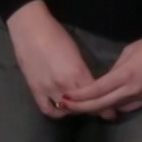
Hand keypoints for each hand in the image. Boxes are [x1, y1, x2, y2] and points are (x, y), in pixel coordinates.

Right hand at [4, 0, 93, 119]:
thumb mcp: (76, 52)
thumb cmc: (56, 34)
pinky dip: (56, 112)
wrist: (30, 29)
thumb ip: (82, 71)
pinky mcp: (35, 90)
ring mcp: (48, 89)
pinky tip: (61, 108)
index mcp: (78, 72)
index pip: (95, 96)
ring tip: (79, 107)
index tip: (111, 111)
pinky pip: (47, 110)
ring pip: (66, 111)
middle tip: (98, 110)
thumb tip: (89, 83)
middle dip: (92, 109)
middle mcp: (64, 85)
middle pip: (82, 106)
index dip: (104, 106)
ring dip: (74, 111)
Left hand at [61, 31, 141, 118]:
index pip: (96, 90)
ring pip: (115, 109)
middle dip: (82, 107)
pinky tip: (109, 104)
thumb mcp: (131, 50)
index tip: (65, 97)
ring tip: (85, 106)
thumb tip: (108, 79)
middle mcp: (132, 90)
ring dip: (99, 109)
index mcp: (126, 75)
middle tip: (66, 106)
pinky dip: (116, 107)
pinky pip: (129, 107)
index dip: (79, 96)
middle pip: (102, 105)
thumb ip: (117, 68)